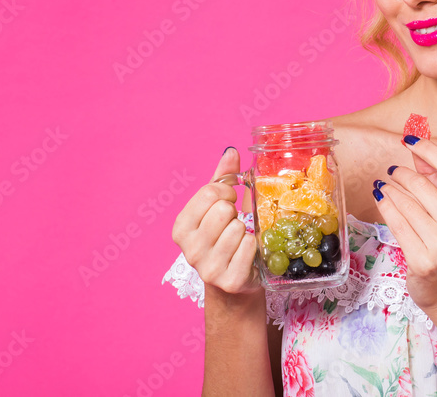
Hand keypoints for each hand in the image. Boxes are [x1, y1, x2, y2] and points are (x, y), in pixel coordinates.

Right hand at [171, 148, 260, 294]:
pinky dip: (254, 245)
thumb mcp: (218, 206)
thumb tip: (230, 152)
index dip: (226, 192)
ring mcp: (208, 268)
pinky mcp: (230, 280)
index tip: (229, 201)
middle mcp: (189, 250)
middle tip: (235, 223)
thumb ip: (223, 178)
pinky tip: (248, 253)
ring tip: (240, 240)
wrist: (233, 284)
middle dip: (235, 212)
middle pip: (223, 210)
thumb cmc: (224, 238)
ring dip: (246, 230)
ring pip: (238, 228)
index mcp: (181, 228)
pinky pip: (249, 246)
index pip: (209, 193)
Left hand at [374, 136, 436, 313]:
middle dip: (400, 173)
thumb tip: (417, 154)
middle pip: (420, 183)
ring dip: (389, 189)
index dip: (427, 148)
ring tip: (383, 185)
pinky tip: (381, 198)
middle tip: (392, 171)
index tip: (409, 140)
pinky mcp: (422, 259)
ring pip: (404, 203)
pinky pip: (396, 223)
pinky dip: (385, 206)